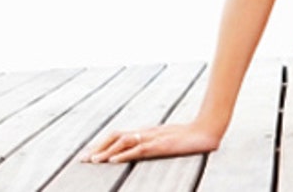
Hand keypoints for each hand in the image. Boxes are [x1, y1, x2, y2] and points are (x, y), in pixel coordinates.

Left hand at [84, 121, 221, 163]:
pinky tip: (113, 160)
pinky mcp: (162, 145)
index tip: (88, 154)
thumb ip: (155, 143)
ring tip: (93, 161)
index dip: (102, 144)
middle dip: (98, 147)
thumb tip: (141, 150)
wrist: (209, 129)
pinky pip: (139, 148)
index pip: (119, 135)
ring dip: (106, 151)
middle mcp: (147, 132)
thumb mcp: (169, 140)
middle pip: (116, 135)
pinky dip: (124, 154)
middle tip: (83, 160)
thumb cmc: (192, 137)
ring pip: (123, 140)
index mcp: (147, 132)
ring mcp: (154, 137)